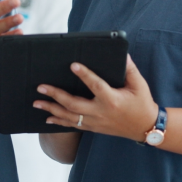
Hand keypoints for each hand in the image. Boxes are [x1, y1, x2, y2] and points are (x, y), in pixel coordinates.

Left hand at [33, 56, 157, 141]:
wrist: (145, 128)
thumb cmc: (142, 103)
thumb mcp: (139, 84)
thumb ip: (129, 69)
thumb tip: (123, 53)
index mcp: (112, 99)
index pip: (96, 85)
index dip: (84, 75)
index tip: (73, 65)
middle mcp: (101, 112)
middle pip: (74, 104)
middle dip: (56, 95)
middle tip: (40, 87)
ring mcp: (95, 122)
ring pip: (69, 117)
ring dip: (51, 109)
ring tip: (36, 102)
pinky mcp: (93, 128)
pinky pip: (73, 125)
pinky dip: (59, 122)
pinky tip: (47, 119)